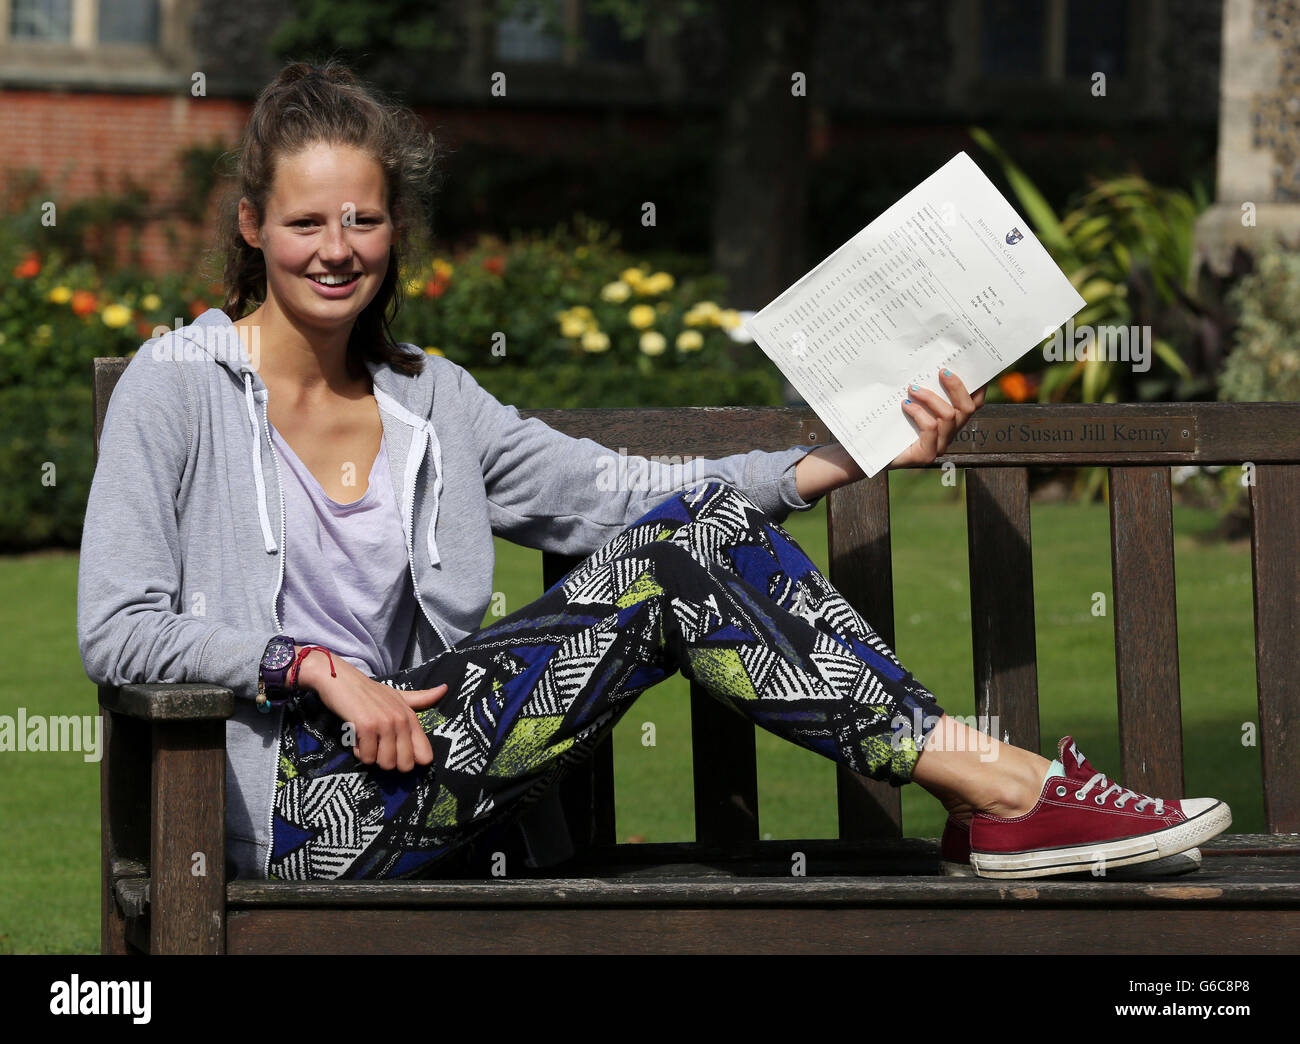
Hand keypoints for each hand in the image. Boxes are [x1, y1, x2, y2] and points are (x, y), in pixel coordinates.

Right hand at [294, 645, 446, 772]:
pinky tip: (355, 737)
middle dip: (388, 762)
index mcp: (411, 717)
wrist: (339, 679)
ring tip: (366, 740)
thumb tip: (445, 689)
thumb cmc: (368, 691)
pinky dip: (358, 751)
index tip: (395, 752)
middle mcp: (401, 720)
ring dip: (372, 757)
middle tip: (377, 747)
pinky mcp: (366, 726)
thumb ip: (421, 698)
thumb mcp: (398, 695)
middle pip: (404, 765)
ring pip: (385, 763)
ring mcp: (385, 723)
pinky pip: (366, 757)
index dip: (410, 761)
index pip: (425, 756)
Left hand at [889, 369, 987, 468]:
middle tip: (941, 372)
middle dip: (956, 387)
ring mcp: (939, 446)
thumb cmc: (890, 423)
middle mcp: (949, 434)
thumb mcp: (910, 401)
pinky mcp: (927, 454)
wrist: (870, 450)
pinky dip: (919, 413)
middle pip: (967, 408)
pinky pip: (931, 428)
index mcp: (950, 421)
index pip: (973, 404)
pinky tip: (906, 404)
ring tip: (912, 389)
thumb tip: (928, 363)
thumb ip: (923, 389)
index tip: (970, 367)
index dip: (977, 387)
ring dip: (931, 398)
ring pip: (949, 416)